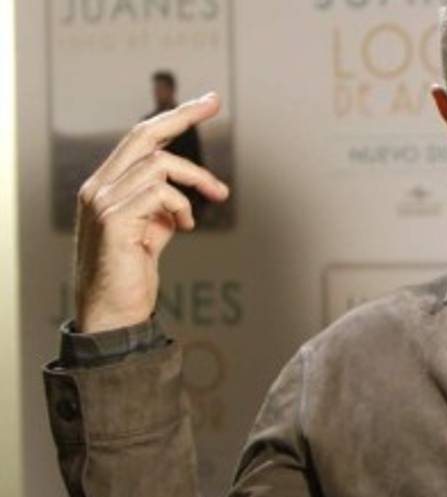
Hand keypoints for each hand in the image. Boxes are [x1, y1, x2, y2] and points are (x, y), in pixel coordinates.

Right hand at [74, 92, 228, 333]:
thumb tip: (185, 195)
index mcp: (106, 185)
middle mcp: (98, 187)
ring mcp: (102, 200)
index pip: (138, 139)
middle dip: (182, 115)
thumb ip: (163, 207)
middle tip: (214, 102)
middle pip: (143, 135)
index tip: (206, 102)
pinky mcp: (114, 218)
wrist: (113, 311)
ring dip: (195, 179)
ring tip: (212, 198)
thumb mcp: (152, 231)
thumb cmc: (133, 273)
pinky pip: (159, 192)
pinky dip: (180, 205)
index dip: (173, 118)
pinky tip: (184, 226)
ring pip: (159, 163)